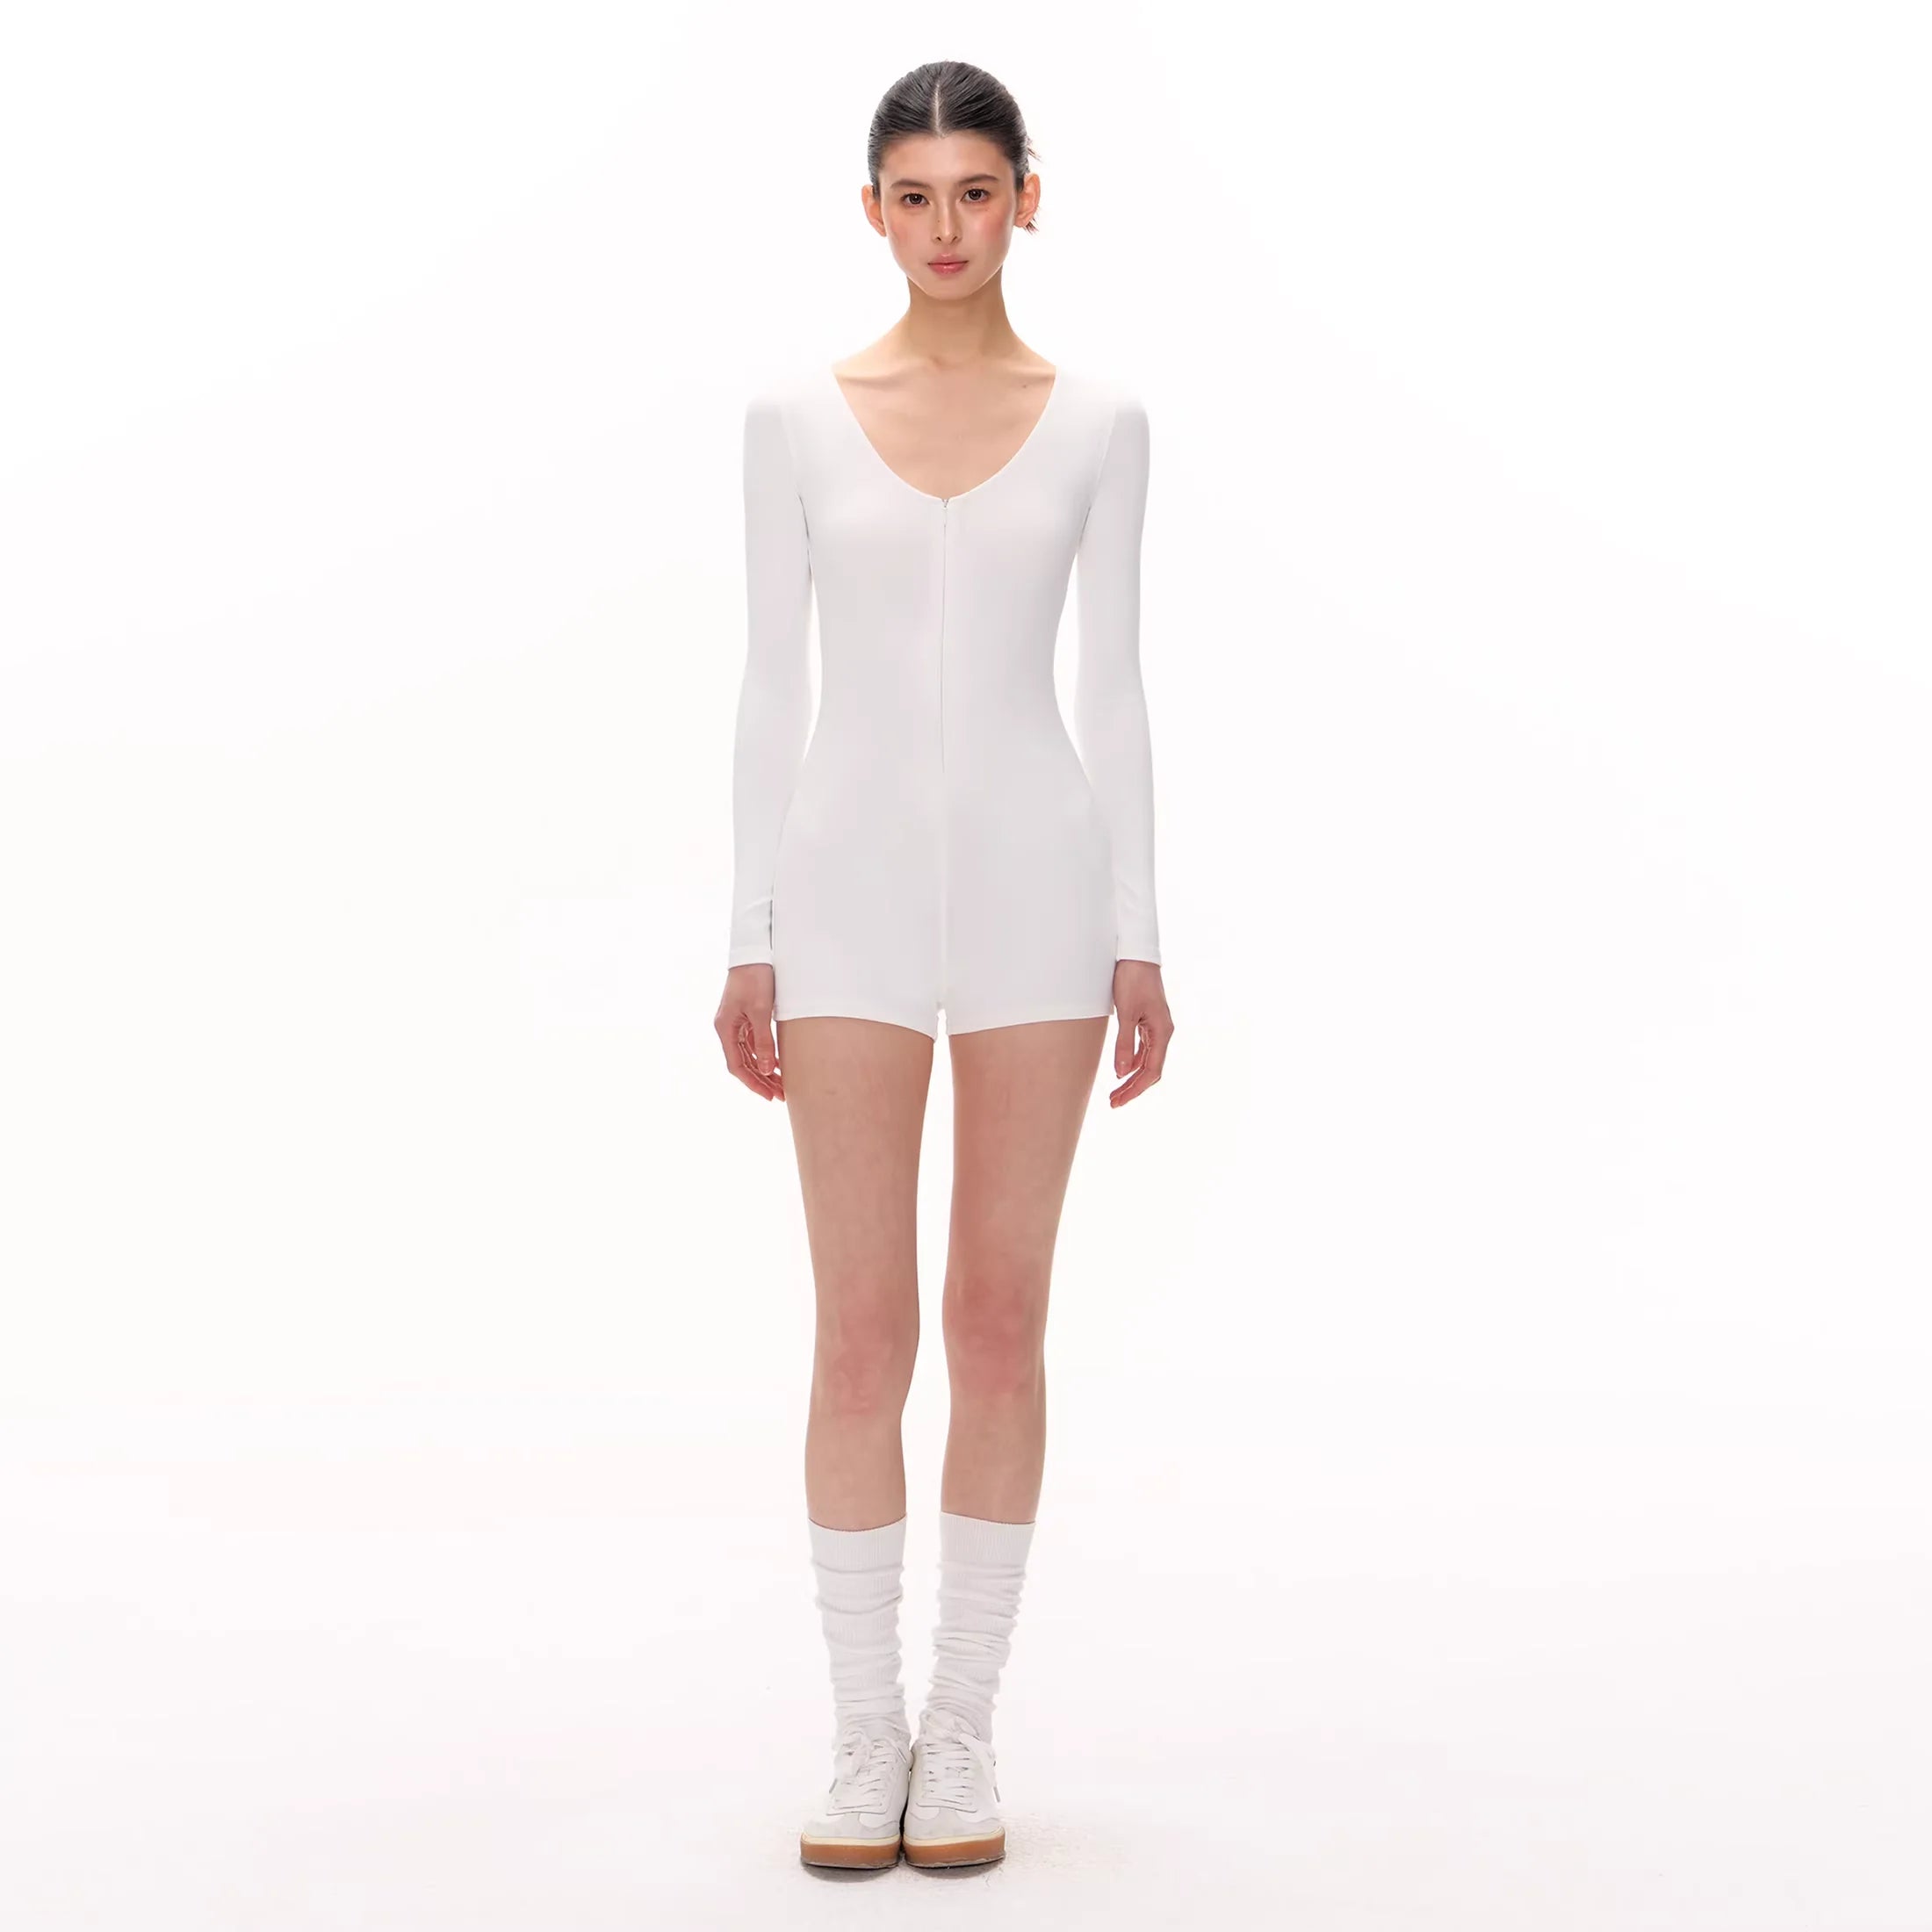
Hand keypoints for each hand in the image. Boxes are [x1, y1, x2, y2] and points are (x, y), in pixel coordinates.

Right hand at [716, 963, 783, 1100]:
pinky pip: (752, 1042)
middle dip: (760, 1080)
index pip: (737, 1065)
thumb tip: (765, 1069)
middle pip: (742, 1062)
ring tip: (780, 1084)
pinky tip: (776, 1063)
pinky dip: (763, 1055)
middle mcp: (727, 1028)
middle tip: (780, 1095)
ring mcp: (735, 1022)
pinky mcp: (745, 1016)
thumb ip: (762, 1041)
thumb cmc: (755, 977)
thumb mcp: (761, 1011)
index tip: (769, 1096)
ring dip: (763, 1069)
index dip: (752, 1083)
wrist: (754, 951)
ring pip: (748, 1054)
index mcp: (725, 1028)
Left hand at [1108, 960, 1171, 1106]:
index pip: (1152, 1071)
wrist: (1135, 954)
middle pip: (1150, 1069)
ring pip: (1146, 1061)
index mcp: (1163, 1032)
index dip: (1135, 1089)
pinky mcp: (1147, 1021)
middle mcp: (1163, 1032)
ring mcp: (1156, 1027)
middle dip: (1133, 1088)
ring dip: (1131, 1077)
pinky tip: (1121, 1069)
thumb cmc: (1132, 979)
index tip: (1118, 1101)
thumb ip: (1123, 1044)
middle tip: (1113, 1102)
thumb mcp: (1126, 1013)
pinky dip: (1132, 1061)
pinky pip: (1142, 1049)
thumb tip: (1120, 1073)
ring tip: (1115, 1091)